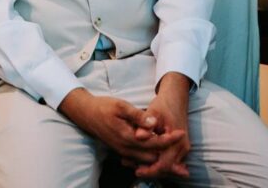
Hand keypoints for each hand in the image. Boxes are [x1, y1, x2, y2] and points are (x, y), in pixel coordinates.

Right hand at [57, 88, 183, 167]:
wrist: (86, 114)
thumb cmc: (104, 107)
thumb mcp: (121, 107)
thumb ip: (138, 116)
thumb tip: (153, 123)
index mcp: (127, 138)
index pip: (153, 143)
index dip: (169, 139)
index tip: (181, 133)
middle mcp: (125, 148)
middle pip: (151, 157)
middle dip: (166, 153)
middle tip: (180, 143)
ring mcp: (123, 151)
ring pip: (145, 160)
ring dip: (159, 155)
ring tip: (173, 145)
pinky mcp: (121, 149)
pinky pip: (138, 158)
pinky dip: (150, 155)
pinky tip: (158, 146)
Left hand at [130, 73, 191, 178]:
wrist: (175, 98)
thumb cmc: (164, 105)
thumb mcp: (153, 112)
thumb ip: (146, 125)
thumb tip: (138, 136)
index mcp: (177, 140)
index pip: (164, 165)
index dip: (150, 170)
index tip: (136, 170)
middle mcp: (182, 147)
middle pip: (165, 169)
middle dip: (149, 170)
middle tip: (132, 167)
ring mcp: (182, 149)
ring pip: (166, 167)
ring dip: (152, 167)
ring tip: (134, 164)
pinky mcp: (179, 148)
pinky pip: (168, 161)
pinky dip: (156, 162)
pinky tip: (142, 159)